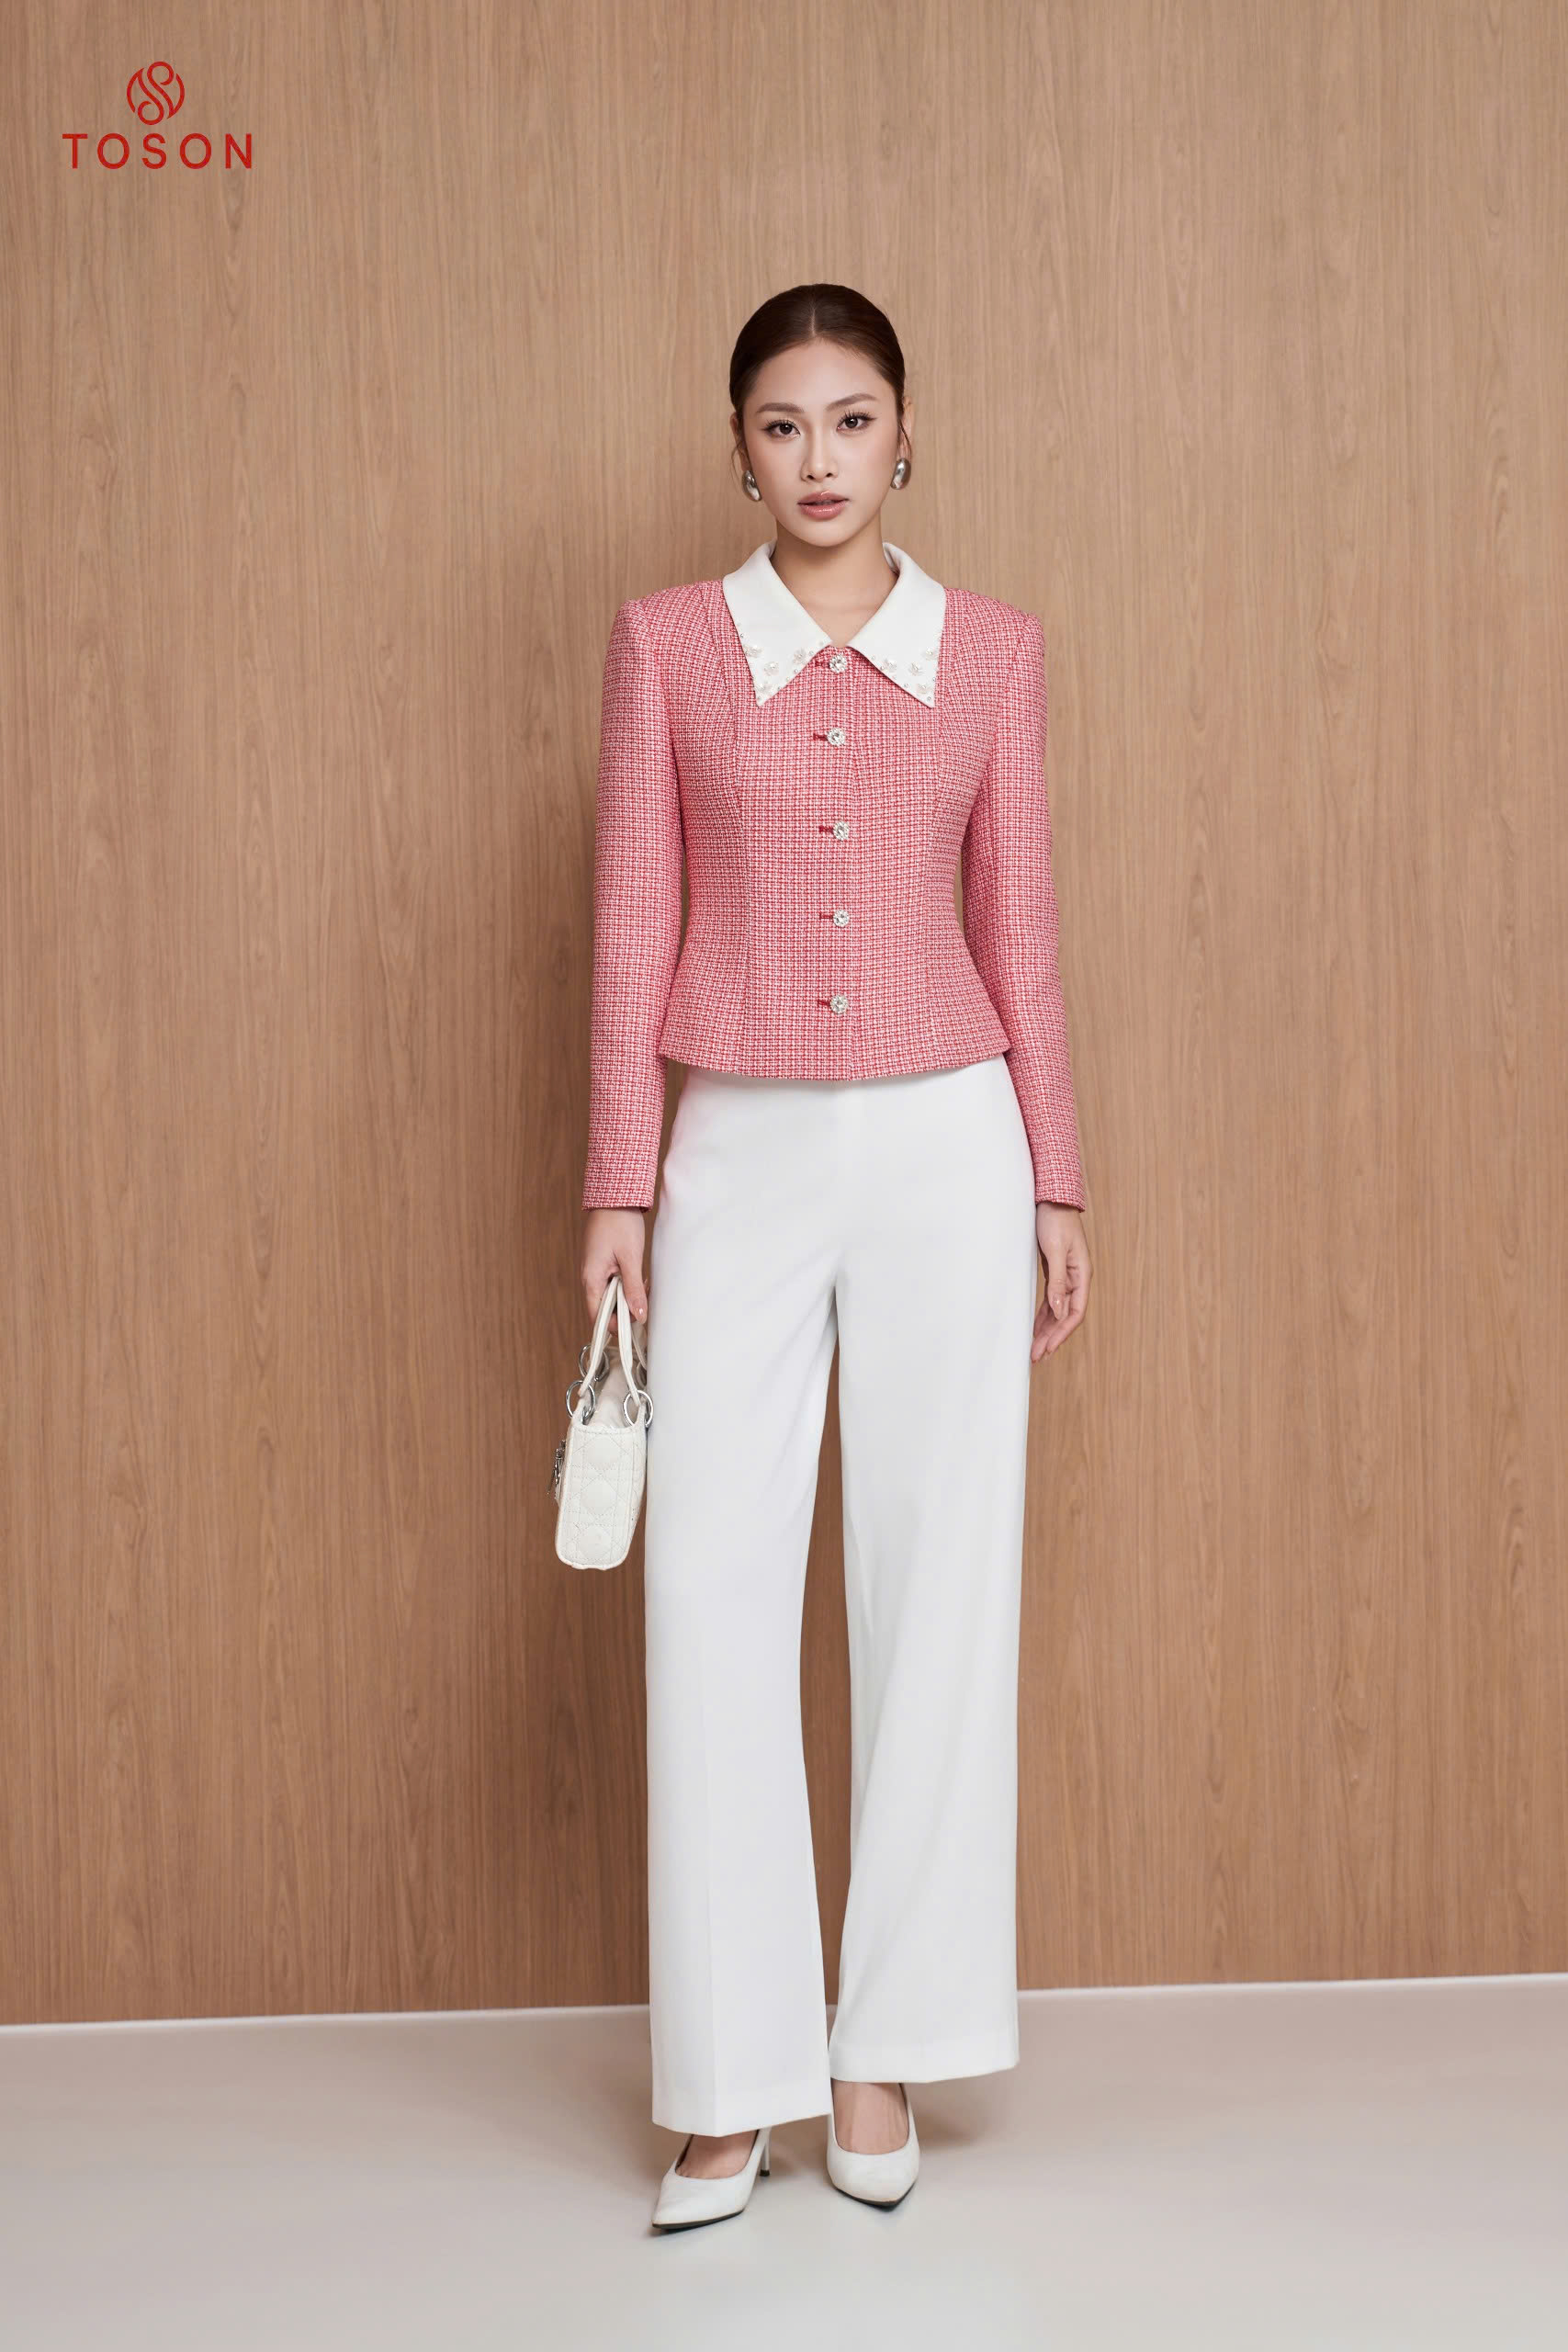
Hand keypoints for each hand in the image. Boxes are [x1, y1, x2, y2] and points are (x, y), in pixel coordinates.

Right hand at [581, 1207, 647, 1341]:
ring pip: (611, 1296)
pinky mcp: (602, 1264)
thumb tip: (639, 1316)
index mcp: (591, 1279)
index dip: (615, 1325)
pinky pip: (613, 1284)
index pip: (598, 1317)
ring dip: (627, 1296)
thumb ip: (633, 1289)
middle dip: (626, 1309)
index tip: (636, 1321)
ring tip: (643, 1283)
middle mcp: (589, 1278)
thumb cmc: (620, 1224)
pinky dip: (626, 1285)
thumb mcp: (631, 1258)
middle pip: (605, 1309)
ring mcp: (595, 1271)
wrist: (615, 1196)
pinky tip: (638, 1276)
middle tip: (644, 1298)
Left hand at [1032, 1202, 1089, 1362]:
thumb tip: (1058, 1310)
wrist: (1052, 1199)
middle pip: (1065, 1315)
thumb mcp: (1054, 1250)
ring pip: (1057, 1310)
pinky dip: (1043, 1315)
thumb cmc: (1055, 1220)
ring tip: (1034, 1348)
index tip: (1047, 1348)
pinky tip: (1035, 1327)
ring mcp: (1066, 1276)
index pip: (1075, 1312)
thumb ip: (1057, 1281)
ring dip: (1046, 1329)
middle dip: (1051, 1337)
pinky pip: (1051, 1299)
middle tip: (1036, 1356)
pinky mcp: (1055, 1272)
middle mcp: (1076, 1279)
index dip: (1062, 1333)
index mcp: (1082, 1274)